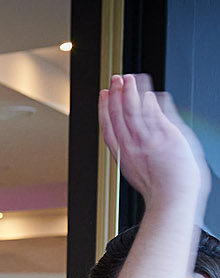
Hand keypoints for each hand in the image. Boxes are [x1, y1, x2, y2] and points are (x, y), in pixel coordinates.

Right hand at [99, 74, 209, 212]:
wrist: (173, 199)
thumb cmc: (164, 191)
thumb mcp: (140, 172)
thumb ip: (135, 153)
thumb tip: (132, 143)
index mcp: (124, 156)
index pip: (109, 128)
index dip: (105, 110)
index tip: (104, 96)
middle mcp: (132, 147)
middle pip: (119, 116)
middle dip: (116, 95)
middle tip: (115, 79)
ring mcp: (146, 141)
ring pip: (133, 111)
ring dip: (130, 92)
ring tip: (128, 78)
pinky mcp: (163, 137)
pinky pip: (152, 114)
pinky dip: (148, 100)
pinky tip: (148, 91)